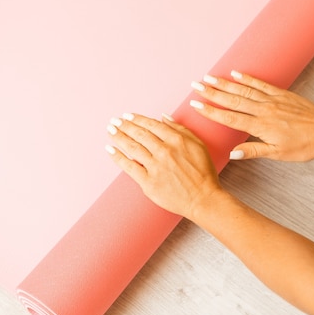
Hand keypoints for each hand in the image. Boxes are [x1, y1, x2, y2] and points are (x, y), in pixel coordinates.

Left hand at [106, 113, 223, 220]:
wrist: (203, 199)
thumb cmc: (203, 173)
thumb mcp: (198, 145)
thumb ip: (181, 129)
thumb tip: (164, 117)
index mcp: (176, 140)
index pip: (152, 125)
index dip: (137, 119)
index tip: (127, 116)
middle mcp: (164, 151)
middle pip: (139, 134)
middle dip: (124, 125)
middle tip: (115, 121)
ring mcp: (155, 167)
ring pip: (132, 147)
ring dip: (118, 136)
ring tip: (110, 130)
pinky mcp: (148, 182)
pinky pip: (129, 166)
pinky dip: (117, 157)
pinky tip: (110, 149)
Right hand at [190, 71, 313, 161]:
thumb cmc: (304, 145)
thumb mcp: (279, 154)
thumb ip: (254, 151)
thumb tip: (233, 153)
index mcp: (261, 127)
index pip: (230, 118)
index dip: (211, 111)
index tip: (196, 105)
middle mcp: (264, 110)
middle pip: (232, 100)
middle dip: (212, 93)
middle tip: (195, 85)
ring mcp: (272, 100)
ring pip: (244, 90)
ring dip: (225, 83)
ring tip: (208, 77)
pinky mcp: (281, 94)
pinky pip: (260, 84)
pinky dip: (247, 78)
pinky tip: (235, 73)